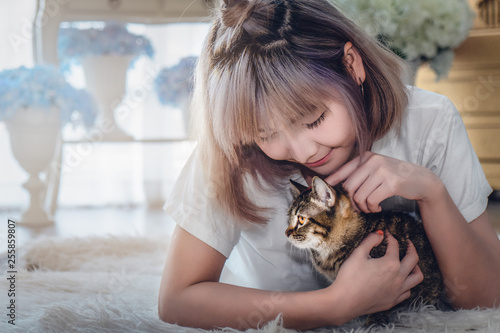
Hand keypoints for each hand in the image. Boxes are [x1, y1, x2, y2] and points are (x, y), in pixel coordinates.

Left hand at [325, 151, 440, 212]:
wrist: (422, 180)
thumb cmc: (395, 176)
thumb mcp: (376, 170)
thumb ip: (359, 174)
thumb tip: (335, 186)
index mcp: (366, 157)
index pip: (342, 171)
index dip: (331, 183)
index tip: (325, 193)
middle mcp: (372, 161)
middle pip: (349, 187)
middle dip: (350, 201)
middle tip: (357, 208)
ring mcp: (382, 171)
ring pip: (359, 196)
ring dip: (363, 207)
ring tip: (369, 208)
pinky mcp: (391, 183)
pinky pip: (371, 201)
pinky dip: (372, 208)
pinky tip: (377, 207)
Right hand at [330, 231, 422, 318]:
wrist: (344, 302)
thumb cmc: (349, 277)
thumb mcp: (357, 254)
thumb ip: (370, 240)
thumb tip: (380, 233)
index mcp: (390, 264)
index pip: (395, 245)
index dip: (390, 236)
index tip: (386, 233)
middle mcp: (398, 277)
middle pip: (413, 259)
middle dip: (411, 248)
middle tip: (407, 243)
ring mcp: (397, 291)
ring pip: (417, 277)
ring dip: (415, 267)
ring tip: (410, 263)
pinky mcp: (392, 301)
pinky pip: (408, 291)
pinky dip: (408, 283)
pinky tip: (400, 280)